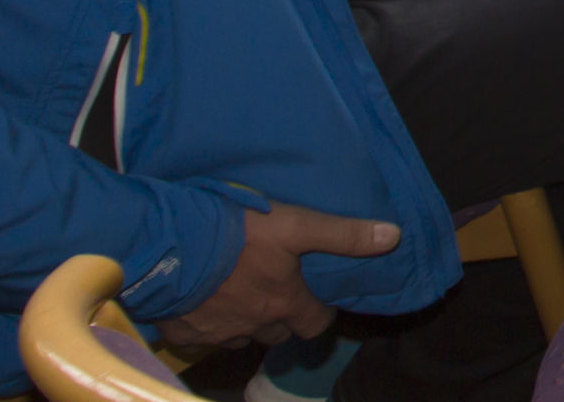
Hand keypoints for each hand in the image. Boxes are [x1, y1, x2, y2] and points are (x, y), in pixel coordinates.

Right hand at [157, 202, 398, 351]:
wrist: (170, 249)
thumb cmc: (237, 235)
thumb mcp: (296, 225)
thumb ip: (342, 234)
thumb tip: (393, 237)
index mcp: (284, 304)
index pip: (315, 325)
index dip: (320, 314)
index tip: (318, 299)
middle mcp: (254, 326)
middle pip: (278, 332)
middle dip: (283, 318)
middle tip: (280, 292)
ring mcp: (217, 334)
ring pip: (241, 337)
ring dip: (247, 321)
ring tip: (244, 294)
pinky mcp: (183, 333)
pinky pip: (203, 338)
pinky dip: (209, 326)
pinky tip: (206, 304)